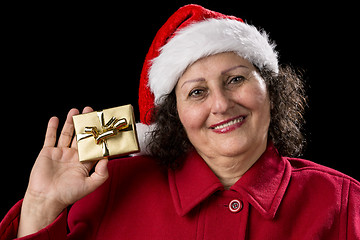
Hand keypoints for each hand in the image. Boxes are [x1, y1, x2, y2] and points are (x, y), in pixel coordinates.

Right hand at [18, 107, 108, 236]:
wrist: (46, 199)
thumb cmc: (68, 194)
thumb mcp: (90, 186)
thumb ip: (101, 174)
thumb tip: (107, 159)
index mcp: (84, 163)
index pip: (93, 145)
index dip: (98, 136)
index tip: (103, 125)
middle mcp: (73, 156)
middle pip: (80, 136)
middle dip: (85, 123)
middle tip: (90, 111)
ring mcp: (60, 153)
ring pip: (67, 134)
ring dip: (70, 122)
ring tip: (75, 111)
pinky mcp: (48, 152)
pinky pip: (50, 137)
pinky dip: (52, 128)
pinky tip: (55, 118)